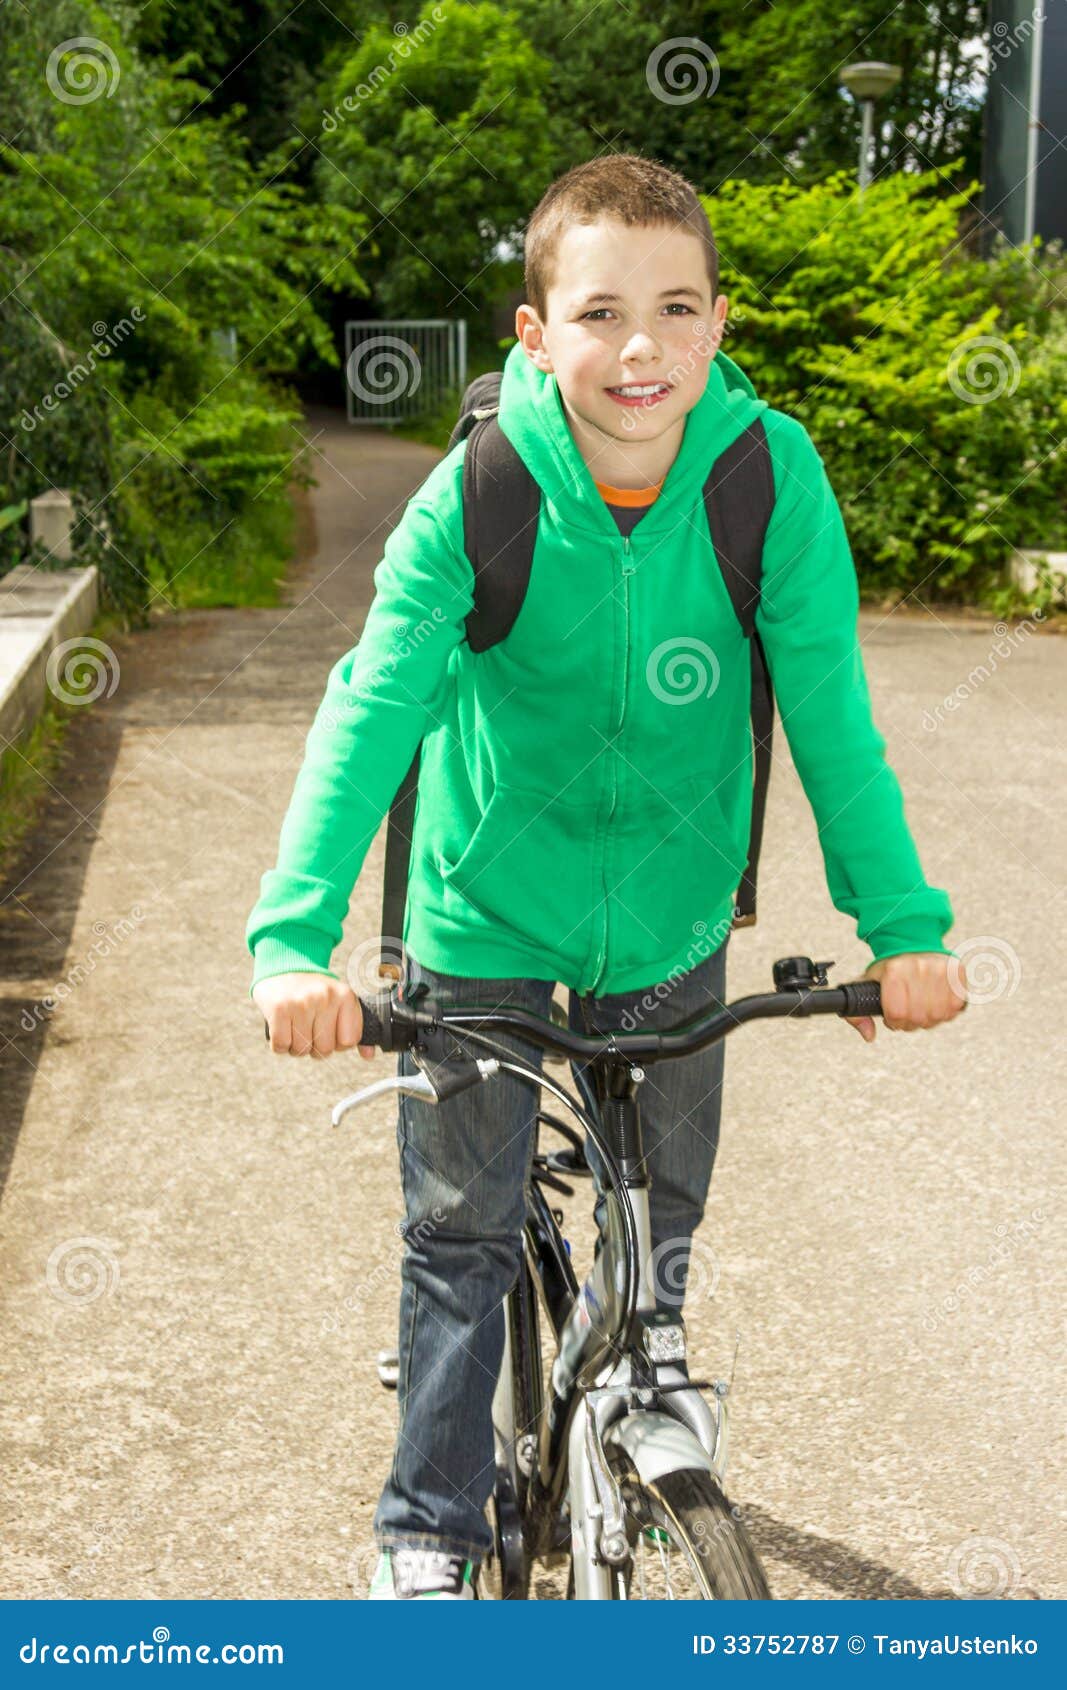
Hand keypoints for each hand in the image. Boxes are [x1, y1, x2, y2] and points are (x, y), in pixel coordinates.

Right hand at [253, 972, 376, 1060]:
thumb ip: (354, 1029)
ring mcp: (302, 1002)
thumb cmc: (313, 992)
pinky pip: (280, 1045)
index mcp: (345, 996)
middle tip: (308, 1027)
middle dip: (314, 1046)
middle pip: (325, 1049)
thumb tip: (368, 1055)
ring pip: (302, 1050)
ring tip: (294, 1026)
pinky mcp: (279, 1009)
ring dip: (295, 1045)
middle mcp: (326, 997)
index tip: (328, 1030)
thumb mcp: (338, 1002)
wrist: (282, 968)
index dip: (337, 1042)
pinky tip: (281, 1027)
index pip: (349, 1041)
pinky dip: (279, 1043)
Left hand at [845, 951, 967, 1042]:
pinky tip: (936, 1003)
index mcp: (894, 970)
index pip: (897, 1013)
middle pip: (918, 1017)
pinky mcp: (957, 972)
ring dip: (930, 1019)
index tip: (892, 1016)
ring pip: (938, 1014)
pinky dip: (946, 1011)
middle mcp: (918, 967)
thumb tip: (869, 1035)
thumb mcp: (866, 986)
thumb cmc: (889, 971)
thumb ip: (857, 1015)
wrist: (912, 946)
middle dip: (911, 1023)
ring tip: (922, 1009)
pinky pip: (956, 1006)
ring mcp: (940, 968)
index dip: (894, 1022)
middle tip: (908, 1014)